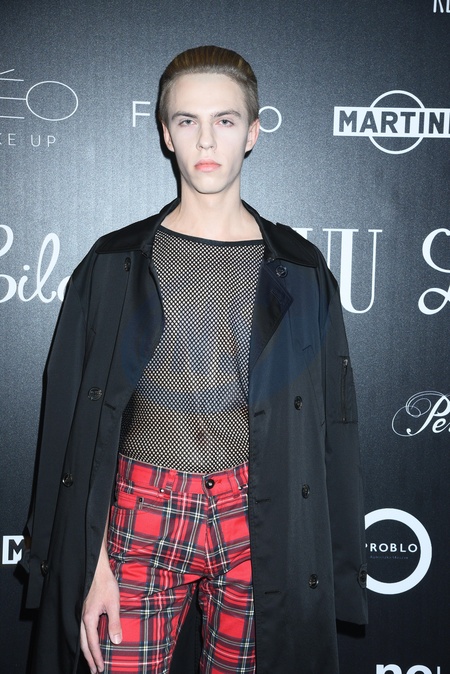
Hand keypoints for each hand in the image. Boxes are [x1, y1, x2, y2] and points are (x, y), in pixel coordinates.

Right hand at [80, 547, 121, 673]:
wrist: (97, 570)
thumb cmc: (106, 585)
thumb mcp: (114, 603)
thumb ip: (114, 623)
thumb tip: (116, 641)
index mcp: (89, 619)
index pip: (92, 643)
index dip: (96, 656)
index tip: (100, 668)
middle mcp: (83, 619)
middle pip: (83, 644)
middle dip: (89, 658)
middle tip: (95, 670)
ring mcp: (82, 615)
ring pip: (81, 638)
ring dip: (87, 651)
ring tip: (92, 661)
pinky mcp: (84, 611)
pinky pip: (82, 631)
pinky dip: (85, 641)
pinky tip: (90, 642)